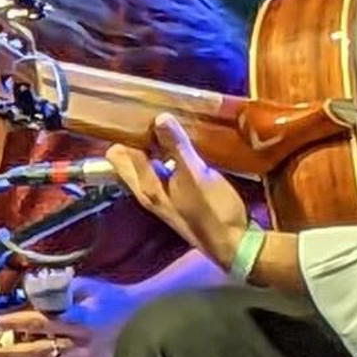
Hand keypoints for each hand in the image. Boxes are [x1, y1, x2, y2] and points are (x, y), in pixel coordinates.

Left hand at [0, 276, 139, 356]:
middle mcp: (80, 341)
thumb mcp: (86, 286)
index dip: (16, 322)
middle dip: (12, 351)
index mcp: (78, 318)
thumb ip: (58, 288)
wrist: (143, 319)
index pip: (40, 321)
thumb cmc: (111, 298)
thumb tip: (30, 289)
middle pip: (39, 349)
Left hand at [105, 114, 248, 266]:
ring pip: (147, 165)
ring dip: (154, 146)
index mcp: (144, 186)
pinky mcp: (179, 197)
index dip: (126, 131)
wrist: (236, 246)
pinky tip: (184, 146)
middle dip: (137, 137)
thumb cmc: (213, 211)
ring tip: (168, 123)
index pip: (120, 153)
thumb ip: (177, 147)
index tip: (137, 110)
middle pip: (129, 160)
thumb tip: (159, 118)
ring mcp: (163, 196)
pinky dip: (169, 157)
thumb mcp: (196, 175)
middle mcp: (147, 192)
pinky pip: (165, 171)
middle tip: (152, 114)